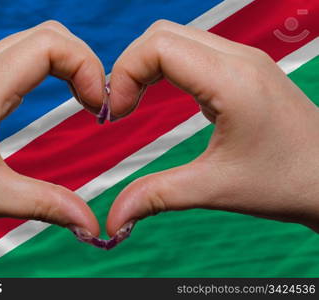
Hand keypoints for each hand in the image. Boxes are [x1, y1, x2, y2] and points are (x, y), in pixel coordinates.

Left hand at [0, 21, 104, 235]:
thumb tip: (90, 225)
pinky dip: (50, 69)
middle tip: (97, 104)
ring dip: (68, 64)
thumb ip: (46, 205)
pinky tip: (56, 96)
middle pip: (50, 35)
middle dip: (84, 62)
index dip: (88, 67)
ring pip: (35, 41)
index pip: (52, 44)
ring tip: (83, 101)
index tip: (98, 108)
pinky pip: (21, 56)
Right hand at [106, 20, 318, 236]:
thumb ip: (158, 196)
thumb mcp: (215, 189)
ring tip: (135, 103)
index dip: (126, 73)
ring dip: (146, 66)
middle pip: (162, 34)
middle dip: (130, 67)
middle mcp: (238, 59)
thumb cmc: (285, 182)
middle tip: (121, 109)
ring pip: (176, 38)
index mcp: (232, 81)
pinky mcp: (242, 71)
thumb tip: (114, 219)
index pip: (159, 46)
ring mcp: (243, 61)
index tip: (118, 114)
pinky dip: (165, 68)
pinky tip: (160, 95)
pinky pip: (192, 51)